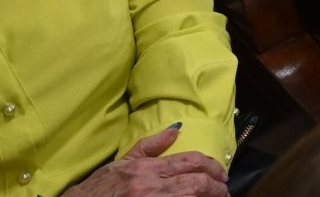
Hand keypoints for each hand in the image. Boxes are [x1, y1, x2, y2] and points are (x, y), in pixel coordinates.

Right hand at [61, 126, 227, 196]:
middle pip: (196, 183)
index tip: (221, 174)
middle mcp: (150, 187)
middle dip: (216, 186)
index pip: (190, 162)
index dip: (212, 167)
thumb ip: (150, 147)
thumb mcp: (120, 163)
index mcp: (146, 170)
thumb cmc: (96, 190)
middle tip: (223, 189)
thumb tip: (176, 130)